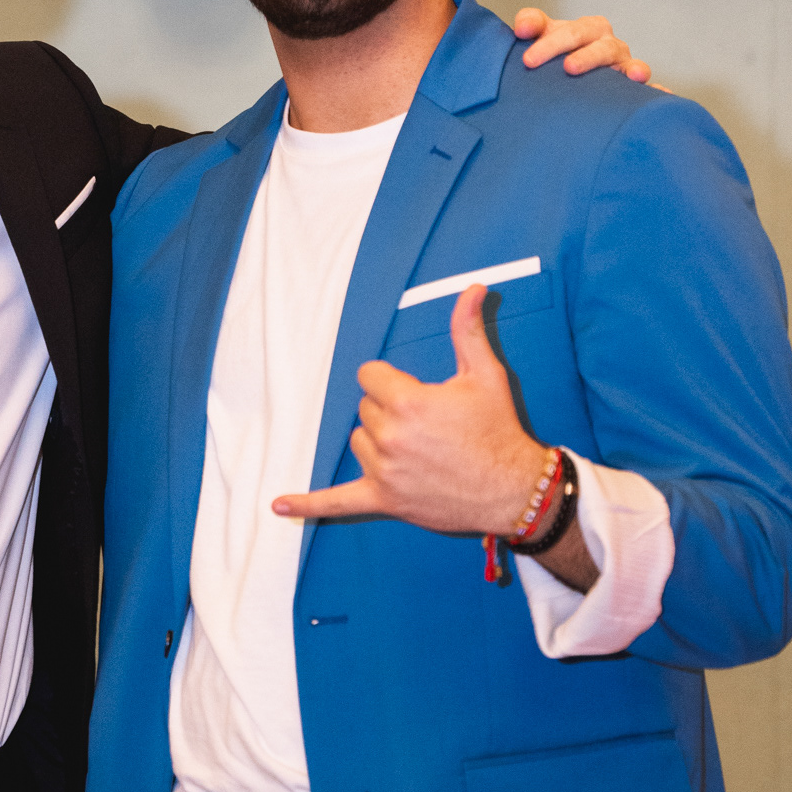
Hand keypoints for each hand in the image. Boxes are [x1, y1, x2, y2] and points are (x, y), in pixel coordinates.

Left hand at [272, 285, 542, 533]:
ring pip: (358, 442)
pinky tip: (278, 504)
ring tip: (418, 449)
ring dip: (378, 442)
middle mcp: (390, 436)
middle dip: (390, 412)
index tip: (416, 392)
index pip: (369, 377)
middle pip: (364, 409)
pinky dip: (307, 504)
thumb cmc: (498, 430)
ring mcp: (383, 471)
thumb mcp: (485, 374)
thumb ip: (468, 329)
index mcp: (408, 402)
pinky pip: (336, 502)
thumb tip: (472, 287)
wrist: (513, 488)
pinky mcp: (384, 499)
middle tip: (429, 426)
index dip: (391, 382)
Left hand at [513, 7, 651, 83]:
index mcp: (586, 29)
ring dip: (628, 68)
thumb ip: (531, 24)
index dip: (551, 44)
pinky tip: (661, 92)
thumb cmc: (555, 52)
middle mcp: (608, 44)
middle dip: (585, 57)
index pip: (571, 31)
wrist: (572, 75)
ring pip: (625, 64)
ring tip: (628, 74)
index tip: (528, 61)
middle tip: (568, 69)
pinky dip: (656, 89)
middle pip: (599, 47)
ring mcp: (622, 65)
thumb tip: (522, 27)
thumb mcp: (542, 35)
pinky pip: (647, 88)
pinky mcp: (633, 87)